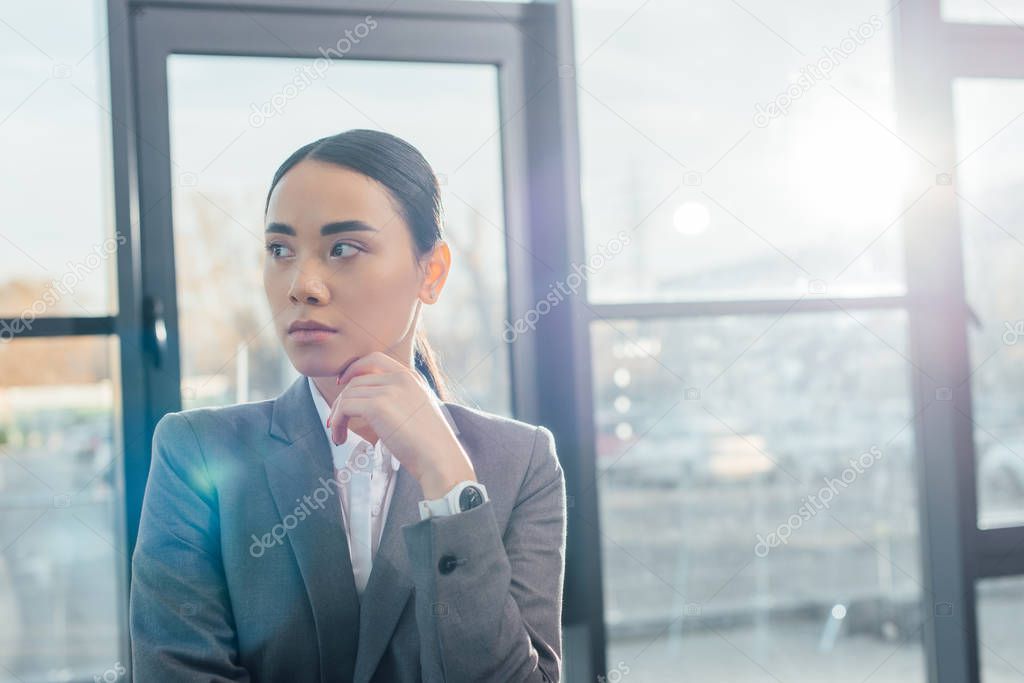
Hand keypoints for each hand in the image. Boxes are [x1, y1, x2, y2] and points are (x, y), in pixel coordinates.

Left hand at [327, 351, 476, 498]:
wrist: (439, 459)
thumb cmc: (431, 445)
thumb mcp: (418, 412)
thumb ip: (400, 401)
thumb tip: (373, 408)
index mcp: (412, 378)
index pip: (375, 359)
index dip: (354, 368)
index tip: (342, 384)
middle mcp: (401, 378)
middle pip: (356, 380)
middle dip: (341, 400)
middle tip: (335, 421)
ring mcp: (389, 390)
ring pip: (348, 394)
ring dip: (336, 416)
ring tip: (338, 436)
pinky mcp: (377, 406)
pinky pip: (344, 407)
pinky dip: (336, 422)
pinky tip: (340, 438)